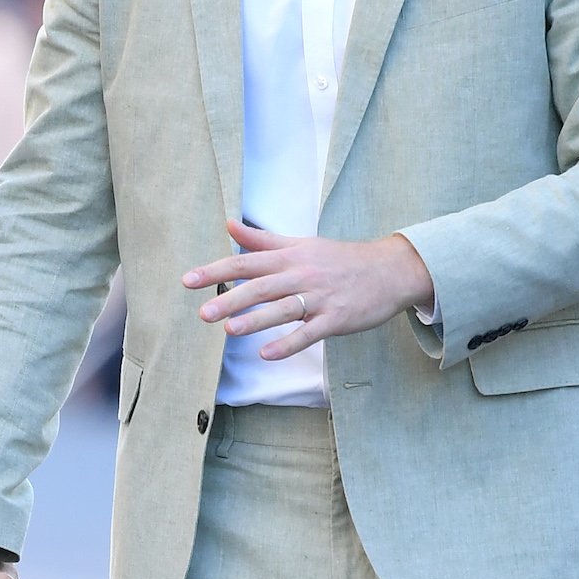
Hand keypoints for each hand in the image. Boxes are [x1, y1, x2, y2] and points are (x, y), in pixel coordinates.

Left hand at [183, 219, 433, 360]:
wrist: (390, 269)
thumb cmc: (340, 259)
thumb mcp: (301, 244)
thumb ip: (262, 239)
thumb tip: (229, 225)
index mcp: (290, 257)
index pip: (246, 261)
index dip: (216, 270)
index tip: (188, 280)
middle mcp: (301, 274)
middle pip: (261, 286)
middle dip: (230, 298)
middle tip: (202, 313)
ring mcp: (320, 297)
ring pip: (283, 308)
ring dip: (256, 319)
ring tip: (228, 330)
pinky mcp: (337, 318)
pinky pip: (310, 333)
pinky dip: (288, 343)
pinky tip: (266, 354)